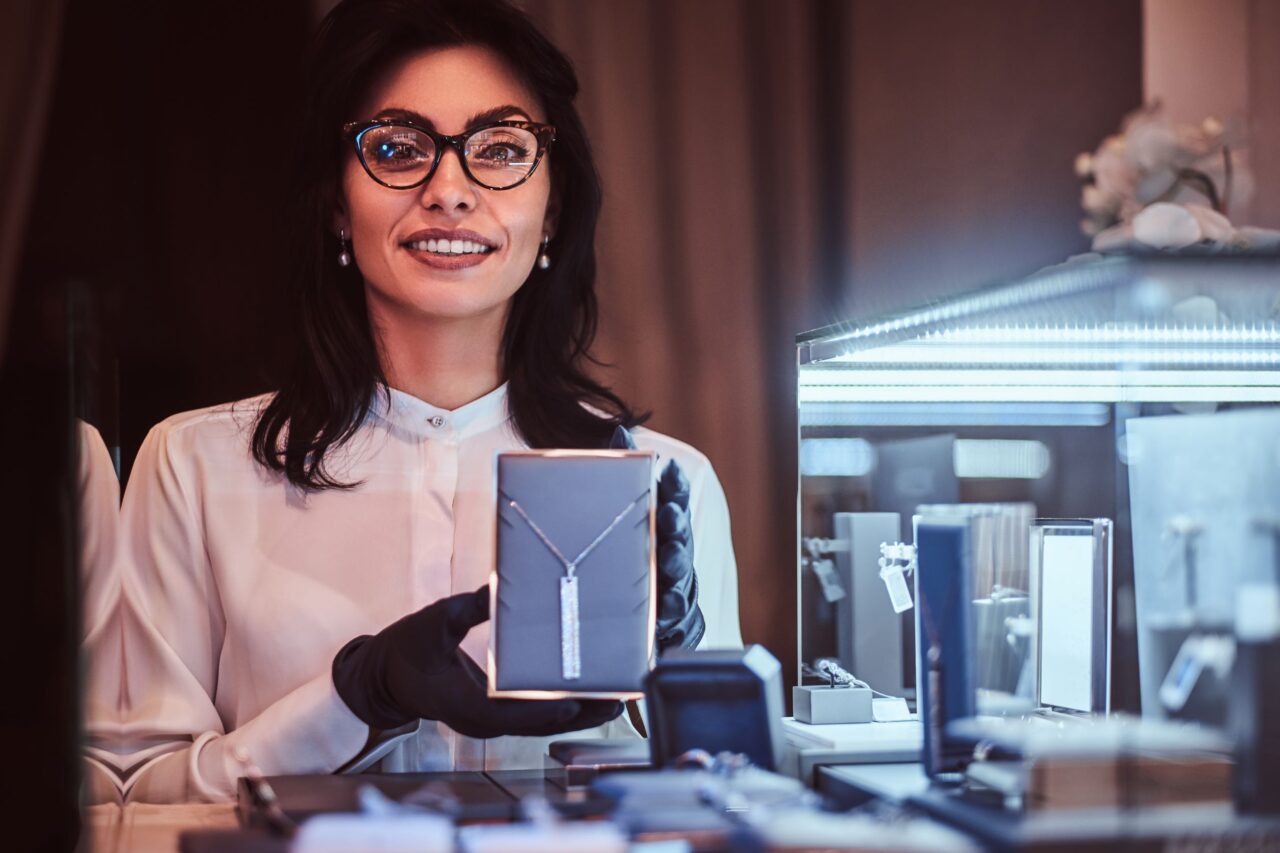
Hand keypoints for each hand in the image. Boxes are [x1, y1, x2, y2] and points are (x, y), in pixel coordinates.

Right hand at [332, 588, 621, 737]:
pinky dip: (560, 707)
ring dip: (578, 713)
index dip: (546, 709)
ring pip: (541, 723)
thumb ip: (465, 609)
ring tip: (616, 700)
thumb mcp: (433, 622)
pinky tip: (587, 696)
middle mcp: (482, 722)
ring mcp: (490, 722)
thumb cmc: (405, 650)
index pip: (513, 714)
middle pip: (539, 724)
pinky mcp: (495, 715)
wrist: (383, 678)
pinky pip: (533, 716)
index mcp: (465, 704)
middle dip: (581, 714)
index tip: (576, 701)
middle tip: (619, 700)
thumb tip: (493, 590)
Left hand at [610, 426, 705, 651]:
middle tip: (669, 514)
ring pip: (679, 573)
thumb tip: (620, 429)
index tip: (669, 469)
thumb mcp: (624, 515)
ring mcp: (674, 585)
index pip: (672, 501)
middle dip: (676, 524)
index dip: (673, 486)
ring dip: (675, 563)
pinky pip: (673, 614)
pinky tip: (665, 608)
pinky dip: (670, 610)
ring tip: (669, 556)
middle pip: (679, 536)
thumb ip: (625, 473)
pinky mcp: (669, 618)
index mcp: (663, 526)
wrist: (641, 614)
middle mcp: (673, 552)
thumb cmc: (633, 554)